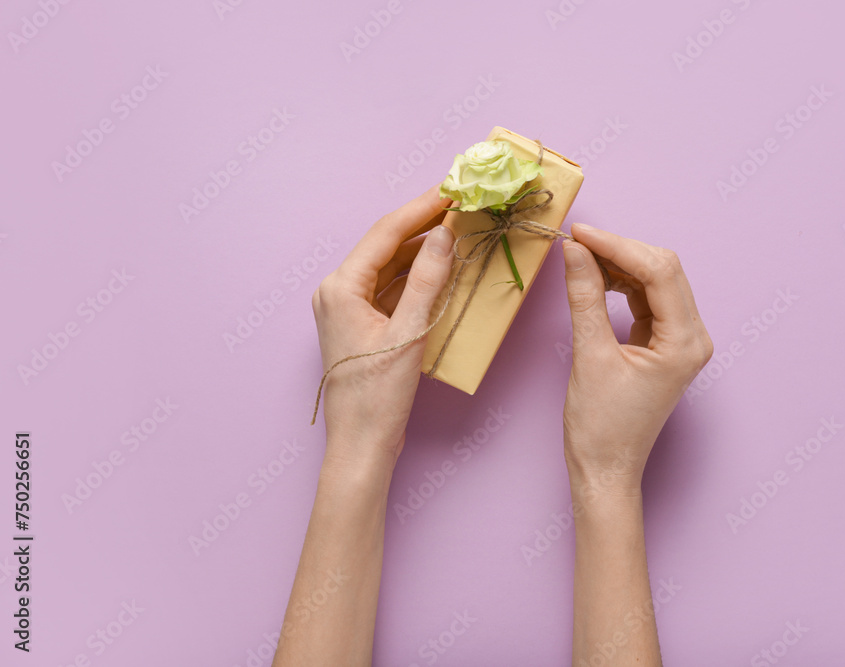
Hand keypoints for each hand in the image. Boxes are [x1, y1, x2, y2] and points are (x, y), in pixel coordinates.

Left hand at [312, 186, 454, 472]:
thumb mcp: (409, 334)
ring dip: (422, 252)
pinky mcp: (360, 324)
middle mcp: (337, 291)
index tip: (451, 190)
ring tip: (457, 233)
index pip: (385, 234)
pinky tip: (442, 271)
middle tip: (460, 206)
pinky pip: (390, 289)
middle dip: (422, 226)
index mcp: (340, 288)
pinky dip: (416, 279)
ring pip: (389, 267)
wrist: (362, 444)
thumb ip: (427, 281)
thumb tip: (444, 235)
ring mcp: (347, 308)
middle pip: (385, 246)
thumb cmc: (378, 396)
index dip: (420, 208)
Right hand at [561, 223, 712, 494]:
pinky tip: (595, 278)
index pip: (659, 271)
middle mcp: (693, 338)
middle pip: (663, 270)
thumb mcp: (589, 357)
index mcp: (685, 343)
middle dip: (620, 250)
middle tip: (576, 242)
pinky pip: (647, 300)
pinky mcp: (664, 345)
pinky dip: (622, 284)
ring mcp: (681, 341)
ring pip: (655, 281)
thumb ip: (585, 298)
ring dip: (620, 265)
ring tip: (580, 258)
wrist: (605, 471)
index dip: (617, 245)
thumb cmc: (601, 428)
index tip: (579, 233)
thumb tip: (574, 252)